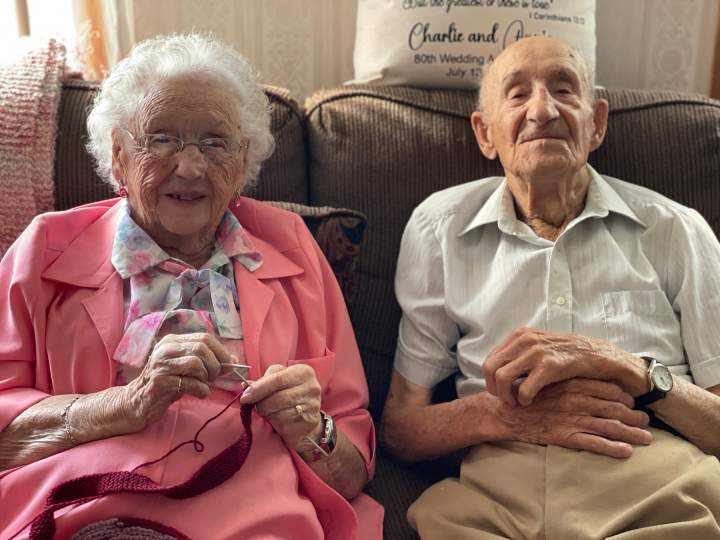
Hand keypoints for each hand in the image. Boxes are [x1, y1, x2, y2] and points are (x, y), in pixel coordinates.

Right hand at [122, 333, 228, 430]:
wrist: (137, 402)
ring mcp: (161, 364)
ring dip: (207, 377)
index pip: (204, 338)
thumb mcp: (186, 368)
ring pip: (196, 363)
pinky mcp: (159, 382)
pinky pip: (190, 383)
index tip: (229, 364)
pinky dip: (201, 390)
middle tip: (214, 378)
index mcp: (173, 341)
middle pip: (201, 348)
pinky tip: (199, 393)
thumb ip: (206, 361)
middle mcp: (165, 349)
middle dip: (215, 364)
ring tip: (204, 386)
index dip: (221, 351)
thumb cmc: (167, 384)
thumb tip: (233, 359)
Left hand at [239, 364, 322, 452]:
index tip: (245, 397)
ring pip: (280, 414)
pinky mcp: (310, 423)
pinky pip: (285, 426)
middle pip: (278, 397)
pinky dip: (277, 425)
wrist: (308, 414)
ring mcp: (312, 406)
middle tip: (256, 407)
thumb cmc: (289, 393)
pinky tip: (278, 422)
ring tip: (269, 413)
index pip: (278, 379)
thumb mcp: (279, 381)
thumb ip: (263, 381)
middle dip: (262, 404)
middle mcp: (311, 387)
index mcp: (303, 372)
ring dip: (269, 415)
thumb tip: (246, 386)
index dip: (258, 388)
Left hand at [483, 327, 642, 406]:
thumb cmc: (566, 355)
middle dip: (494, 389)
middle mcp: (525, 340)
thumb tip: (495, 372)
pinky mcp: (549, 366)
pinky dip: (523, 400)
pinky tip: (530, 402)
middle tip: (506, 400)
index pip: (489, 359)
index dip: (490, 380)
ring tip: (517, 402)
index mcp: (519, 335)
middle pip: (490, 368)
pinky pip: (524, 389)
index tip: (500, 392)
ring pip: (502, 378)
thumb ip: (517, 354)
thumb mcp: (537, 346)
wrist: (598, 355)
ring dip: (506, 396)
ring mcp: (536, 352)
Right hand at [487, 378, 651, 457]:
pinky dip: (612, 448)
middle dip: (633, 415)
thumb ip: (563, 377)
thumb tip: (580, 377)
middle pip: (613, 407)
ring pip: (609, 425)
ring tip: (646, 438)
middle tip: (646, 420)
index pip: (606, 387)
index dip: (623, 395)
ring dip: (630, 433)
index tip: (632, 401)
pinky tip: (626, 452)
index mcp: (571, 383)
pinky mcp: (564, 435)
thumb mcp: (544, 378)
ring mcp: (571, 418)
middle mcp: (575, 399)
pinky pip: (594, 443)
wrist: (502, 411)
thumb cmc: (522, 394)